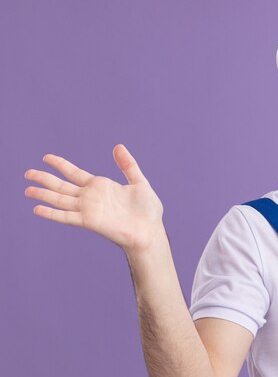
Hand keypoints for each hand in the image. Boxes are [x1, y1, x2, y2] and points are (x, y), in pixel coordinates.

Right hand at [24, 144, 164, 252]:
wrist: (150, 230)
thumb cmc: (148, 210)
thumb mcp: (139, 181)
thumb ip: (128, 165)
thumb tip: (118, 146)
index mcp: (101, 186)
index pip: (75, 173)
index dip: (61, 165)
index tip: (46, 157)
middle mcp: (91, 197)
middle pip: (62, 186)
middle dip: (45, 179)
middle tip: (27, 172)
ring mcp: (88, 209)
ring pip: (60, 200)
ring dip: (43, 195)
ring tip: (27, 189)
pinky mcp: (89, 221)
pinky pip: (66, 217)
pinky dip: (52, 213)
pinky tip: (37, 209)